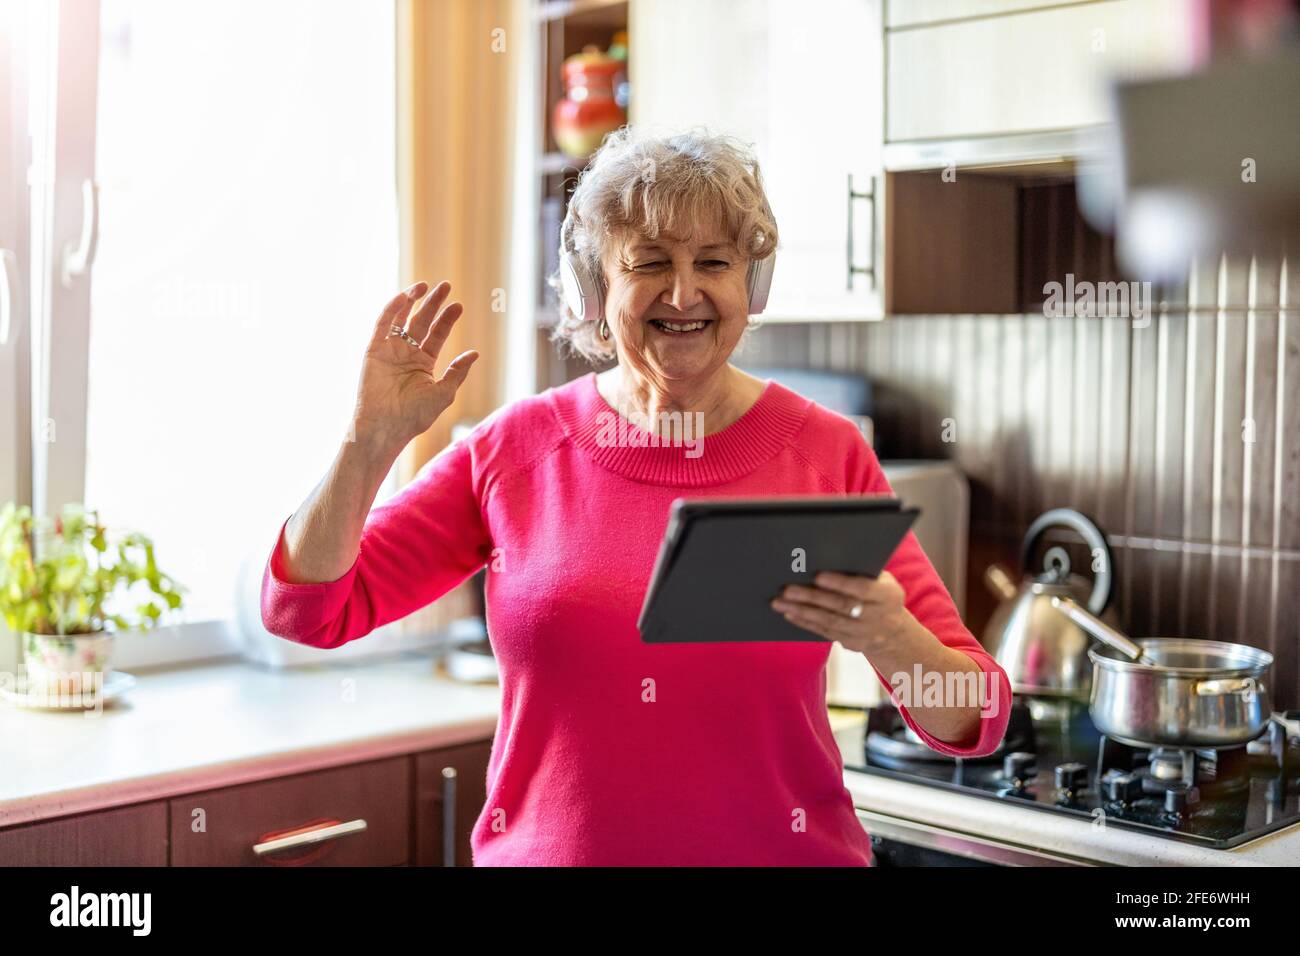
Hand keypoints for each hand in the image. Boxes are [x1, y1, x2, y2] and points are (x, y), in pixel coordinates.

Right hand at [349, 280, 478, 450]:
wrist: (386, 427)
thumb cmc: (414, 416)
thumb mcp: (443, 393)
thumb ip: (457, 372)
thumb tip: (475, 353)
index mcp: (423, 363)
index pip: (437, 335)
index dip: (447, 320)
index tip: (458, 306)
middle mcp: (406, 354)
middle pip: (422, 322)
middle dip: (433, 304)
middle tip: (446, 286)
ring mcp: (389, 350)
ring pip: (402, 319)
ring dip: (412, 301)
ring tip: (426, 286)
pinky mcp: (373, 350)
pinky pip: (383, 325)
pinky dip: (392, 309)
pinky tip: (405, 297)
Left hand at [770, 570, 911, 653]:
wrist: (893, 631)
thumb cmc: (879, 594)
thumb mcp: (882, 581)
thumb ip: (861, 571)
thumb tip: (826, 556)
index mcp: (887, 595)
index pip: (862, 589)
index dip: (840, 583)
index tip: (818, 576)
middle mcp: (877, 616)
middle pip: (841, 606)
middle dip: (812, 597)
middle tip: (788, 589)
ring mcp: (864, 633)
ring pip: (829, 621)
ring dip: (802, 611)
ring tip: (780, 602)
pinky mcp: (851, 644)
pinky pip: (825, 632)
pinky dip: (805, 622)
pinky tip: (789, 613)